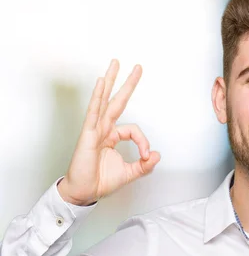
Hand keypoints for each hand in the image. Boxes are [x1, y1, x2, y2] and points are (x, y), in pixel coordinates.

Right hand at [58, 59, 160, 205]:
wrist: (85, 192)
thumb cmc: (101, 181)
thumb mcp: (129, 173)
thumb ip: (144, 165)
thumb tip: (157, 155)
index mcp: (112, 136)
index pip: (134, 130)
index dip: (143, 142)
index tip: (146, 156)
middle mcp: (103, 129)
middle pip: (117, 100)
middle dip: (127, 83)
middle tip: (137, 66)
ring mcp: (95, 129)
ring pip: (105, 100)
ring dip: (111, 81)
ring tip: (116, 63)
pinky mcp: (88, 134)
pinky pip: (94, 111)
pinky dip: (98, 96)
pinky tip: (102, 82)